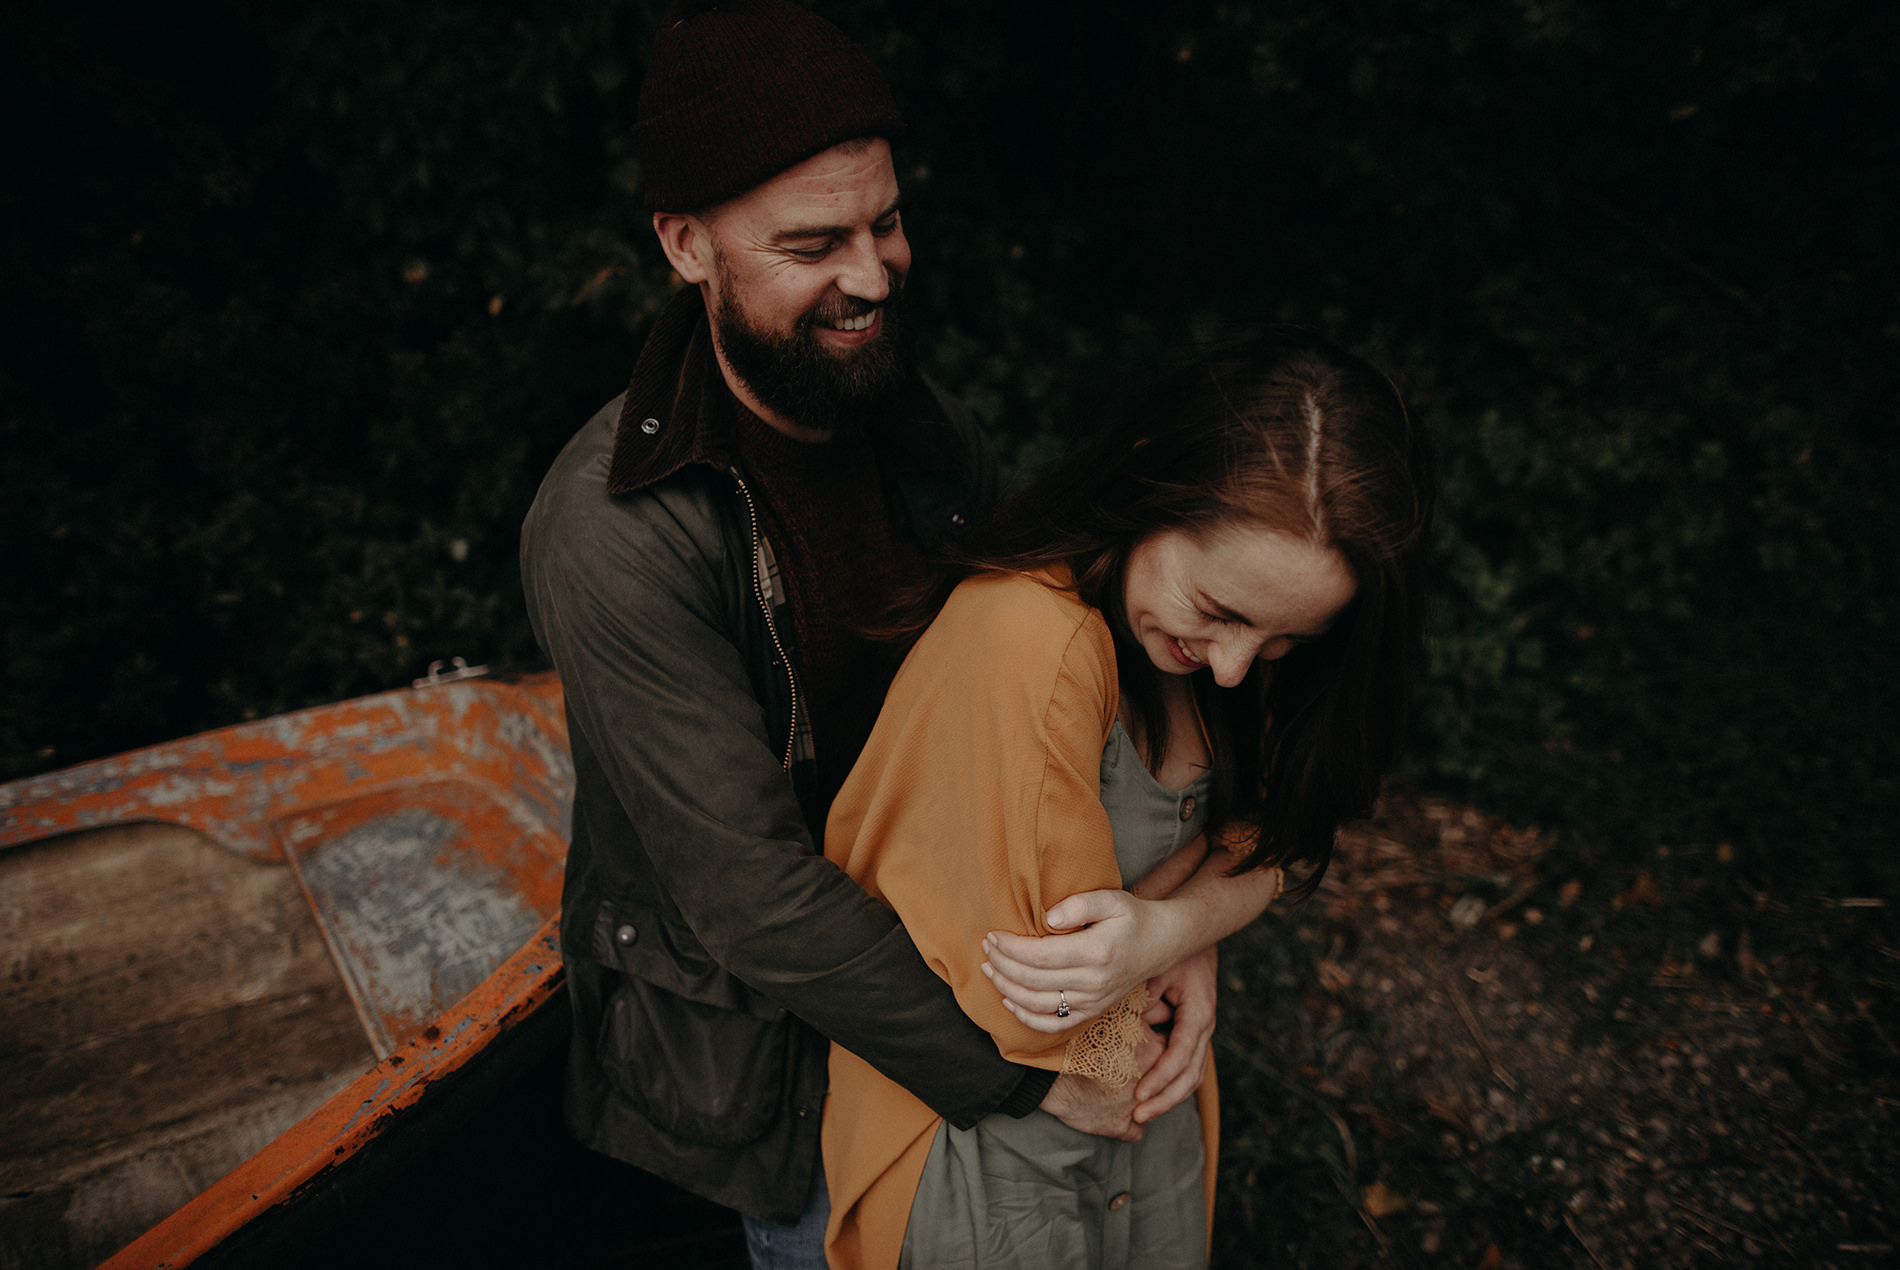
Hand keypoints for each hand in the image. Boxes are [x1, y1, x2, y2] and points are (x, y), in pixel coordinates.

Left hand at [981, 889, 1188, 1032]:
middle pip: (1033, 980)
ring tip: (989, 969)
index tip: (993, 934)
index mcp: (1096, 953)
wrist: (1160, 944)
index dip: (1010, 948)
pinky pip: (1053, 1024)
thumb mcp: (1112, 899)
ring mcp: (1092, 1001)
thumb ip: (1079, 904)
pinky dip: (1026, 1017)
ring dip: (1006, 989)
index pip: (1040, 956)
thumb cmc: (1132, 918)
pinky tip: (1009, 1000)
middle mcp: (1094, 982)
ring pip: (1038, 1005)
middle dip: (1002, 965)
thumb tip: (1049, 918)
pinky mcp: (1092, 1012)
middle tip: (986, 948)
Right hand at [1036, 1016, 1165, 1140]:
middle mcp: (1155, 1083)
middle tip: (1125, 1067)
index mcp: (1159, 1054)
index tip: (1136, 1047)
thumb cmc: (1081, 1035)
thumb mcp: (1120, 1013)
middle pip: (1163, 1081)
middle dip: (1150, 1077)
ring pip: (1151, 1105)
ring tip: (1115, 1087)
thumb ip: (1149, 1011)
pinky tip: (1111, 1109)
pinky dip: (1126, 1122)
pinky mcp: (1122, 1127)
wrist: (1050, 1065)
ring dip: (1139, 1099)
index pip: (1170, 1052)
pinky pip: (1134, 1129)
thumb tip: (1166, 1011)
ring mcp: (1139, 1107)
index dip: (1153, 1048)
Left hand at [1131, 945, 1217, 1123]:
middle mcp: (1203, 1026)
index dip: (1161, 1077)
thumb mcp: (1157, 968)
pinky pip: (1184, 1066)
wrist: (1192, 934)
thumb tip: (1131, 1026)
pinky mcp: (1190, 1033)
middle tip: (1138, 1115)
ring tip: (1141, 1113)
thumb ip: (1146, 997)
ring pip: (1191, 1076)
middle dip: (1165, 1098)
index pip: (1182, 1054)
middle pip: (1190, 1075)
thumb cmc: (1172, 950)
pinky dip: (1169, 1084)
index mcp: (1198, 1012)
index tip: (1139, 1094)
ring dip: (1168, 1097)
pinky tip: (1147, 1094)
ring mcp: (1199, 1032)